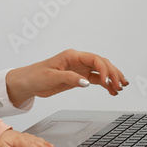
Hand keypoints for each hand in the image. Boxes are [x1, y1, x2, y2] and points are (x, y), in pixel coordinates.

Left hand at [0, 129, 53, 146]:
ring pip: (36, 139)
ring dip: (44, 143)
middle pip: (35, 142)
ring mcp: (23, 136)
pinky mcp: (23, 137)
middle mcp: (22, 137)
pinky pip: (34, 138)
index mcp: (17, 139)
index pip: (29, 145)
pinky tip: (43, 142)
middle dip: (44, 146)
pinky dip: (40, 140)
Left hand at [6, 48, 128, 106]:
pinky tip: (111, 91)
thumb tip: (86, 82)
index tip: (108, 81)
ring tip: (120, 88)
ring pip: (101, 71)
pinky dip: (105, 84)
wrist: (26, 83)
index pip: (94, 59)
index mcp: (72, 56)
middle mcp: (78, 60)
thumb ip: (69, 78)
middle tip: (120, 85)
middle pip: (102, 64)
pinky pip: (95, 79)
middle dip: (113, 74)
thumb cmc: (35, 76)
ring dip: (112, 78)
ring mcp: (79, 69)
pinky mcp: (78, 78)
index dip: (105, 69)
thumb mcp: (51, 77)